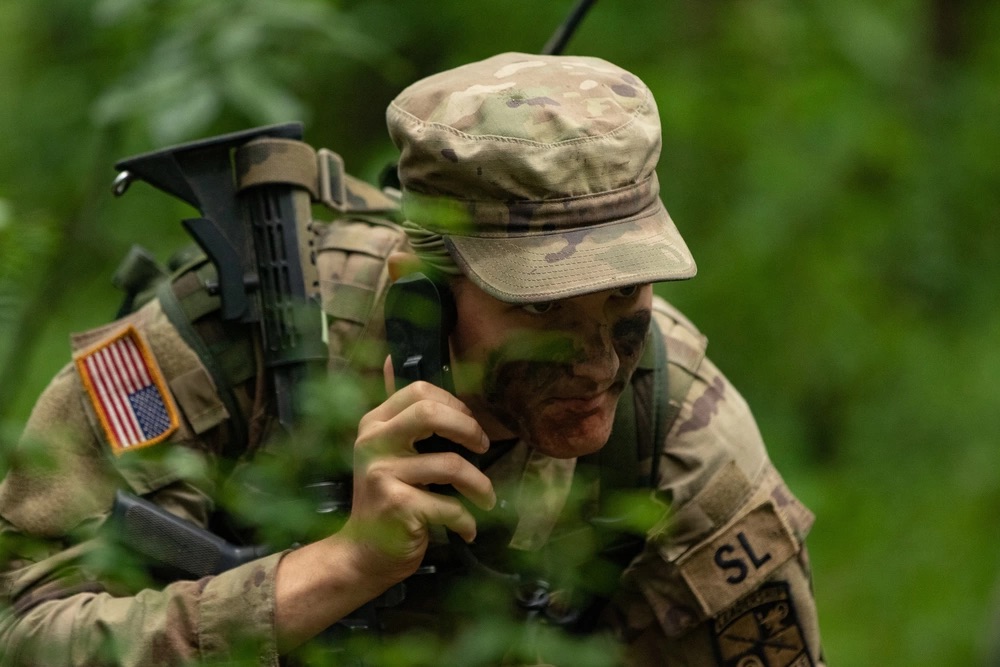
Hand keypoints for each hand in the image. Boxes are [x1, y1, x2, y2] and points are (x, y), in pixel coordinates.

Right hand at [338, 359, 494, 584]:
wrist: (364, 555)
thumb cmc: (388, 500)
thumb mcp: (387, 451)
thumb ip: (398, 413)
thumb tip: (390, 356)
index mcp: (373, 424)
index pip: (419, 391)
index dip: (454, 405)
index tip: (469, 427)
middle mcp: (372, 444)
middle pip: (431, 413)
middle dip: (469, 429)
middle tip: (484, 449)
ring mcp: (382, 474)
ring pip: (451, 465)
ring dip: (480, 486)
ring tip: (486, 499)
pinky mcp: (396, 506)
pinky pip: (449, 505)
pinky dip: (467, 520)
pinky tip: (467, 528)